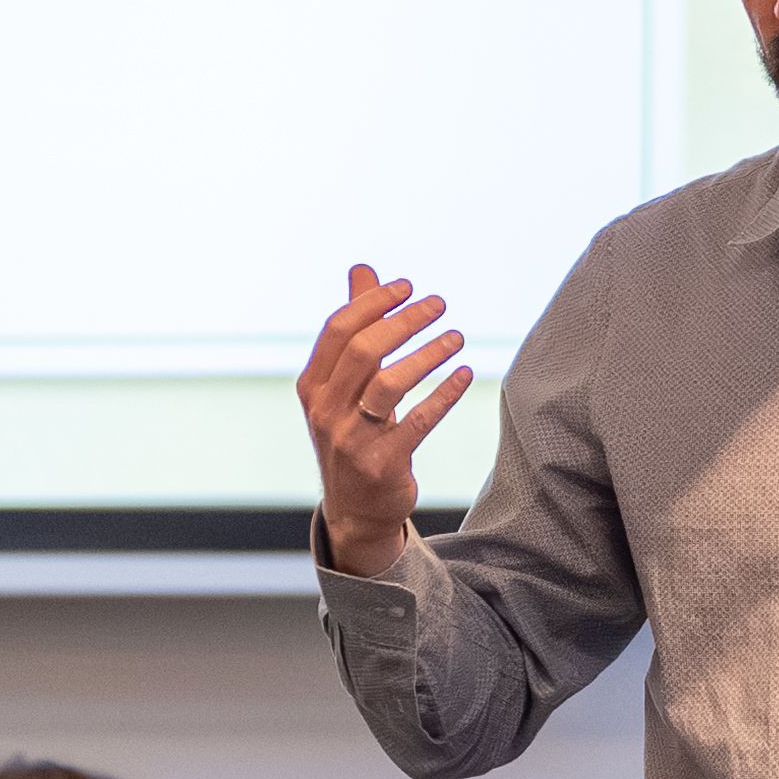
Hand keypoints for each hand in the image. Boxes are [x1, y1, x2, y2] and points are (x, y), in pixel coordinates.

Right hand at [296, 263, 472, 566]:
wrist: (356, 509)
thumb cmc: (354, 433)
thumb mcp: (344, 385)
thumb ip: (354, 327)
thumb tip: (362, 270)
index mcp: (312, 386)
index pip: (338, 330)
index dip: (373, 303)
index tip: (407, 287)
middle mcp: (326, 411)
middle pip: (364, 351)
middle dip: (404, 321)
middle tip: (439, 304)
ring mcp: (351, 440)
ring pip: (389, 384)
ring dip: (428, 354)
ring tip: (457, 337)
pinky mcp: (382, 464)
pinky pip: (418, 421)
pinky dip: (444, 395)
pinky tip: (466, 375)